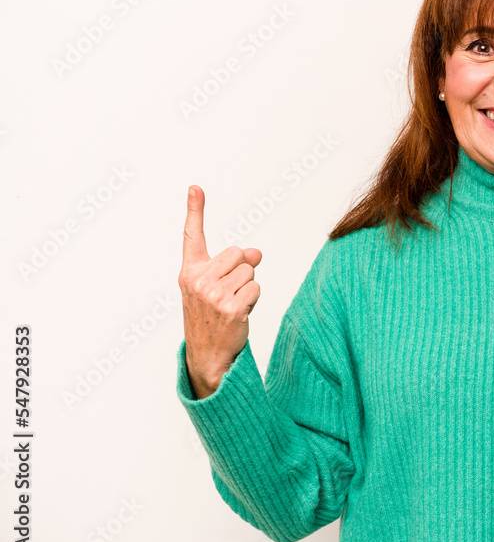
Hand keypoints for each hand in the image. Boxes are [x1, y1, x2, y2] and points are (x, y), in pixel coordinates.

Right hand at [178, 185, 262, 398]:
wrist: (208, 354)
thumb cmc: (212, 317)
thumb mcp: (216, 288)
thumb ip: (233, 265)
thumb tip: (256, 252)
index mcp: (190, 272)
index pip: (192, 236)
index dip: (195, 210)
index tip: (195, 187)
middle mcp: (198, 280)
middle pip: (238, 253)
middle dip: (240, 270)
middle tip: (228, 294)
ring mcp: (213, 294)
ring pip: (250, 271)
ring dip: (247, 287)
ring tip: (232, 306)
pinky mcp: (232, 307)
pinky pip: (256, 288)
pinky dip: (253, 300)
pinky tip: (239, 314)